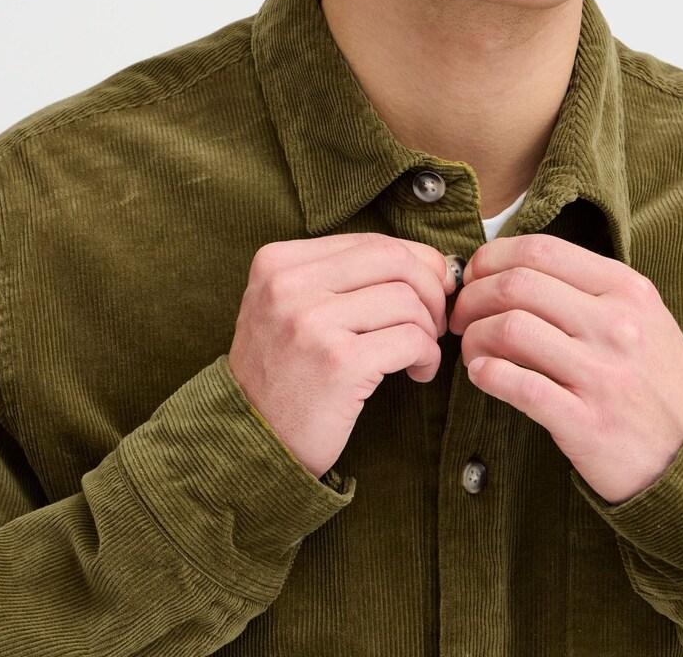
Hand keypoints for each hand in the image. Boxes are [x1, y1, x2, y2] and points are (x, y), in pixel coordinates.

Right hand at [228, 234, 455, 479]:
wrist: (248, 440)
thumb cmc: (282, 372)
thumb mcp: (288, 306)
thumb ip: (341, 277)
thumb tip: (429, 262)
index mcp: (278, 262)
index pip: (370, 242)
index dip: (415, 261)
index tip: (432, 286)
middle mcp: (290, 285)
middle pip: (394, 260)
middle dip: (430, 288)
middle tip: (435, 320)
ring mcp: (312, 323)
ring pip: (407, 301)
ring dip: (428, 330)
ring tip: (418, 353)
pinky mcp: (339, 363)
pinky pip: (411, 340)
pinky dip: (427, 355)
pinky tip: (418, 372)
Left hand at [447, 234, 682, 504]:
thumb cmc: (653, 378)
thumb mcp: (641, 315)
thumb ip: (586, 285)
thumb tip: (510, 266)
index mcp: (626, 288)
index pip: (541, 249)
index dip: (491, 257)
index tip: (474, 275)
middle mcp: (616, 324)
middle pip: (516, 285)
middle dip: (472, 296)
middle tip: (460, 315)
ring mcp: (602, 373)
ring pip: (509, 329)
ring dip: (474, 336)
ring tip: (471, 348)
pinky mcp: (585, 421)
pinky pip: (516, 384)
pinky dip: (486, 374)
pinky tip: (482, 375)